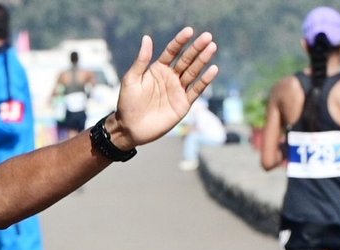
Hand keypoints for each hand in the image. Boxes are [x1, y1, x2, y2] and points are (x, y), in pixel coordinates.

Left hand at [111, 28, 218, 149]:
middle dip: (196, 48)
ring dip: (203, 60)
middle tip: (208, 36)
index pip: (172, 51)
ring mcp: (178, 90)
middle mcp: (170, 77)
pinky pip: (196, 90)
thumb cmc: (127, 103)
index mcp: (158, 69)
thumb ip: (141, 60)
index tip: (189, 31)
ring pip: (193, 72)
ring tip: (212, 47)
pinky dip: (204, 81)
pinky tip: (213, 69)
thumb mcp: (131, 79)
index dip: (180, 41)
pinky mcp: (183, 103)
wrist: (130, 128)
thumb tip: (147, 38)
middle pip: (186, 59)